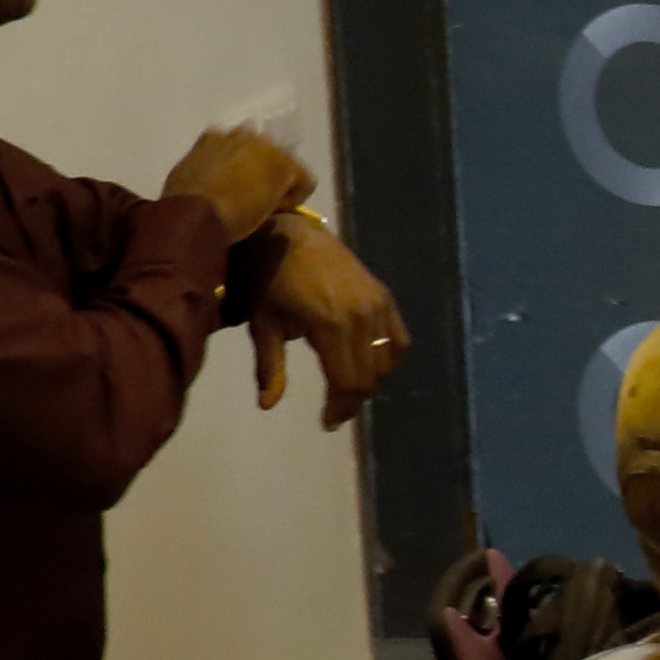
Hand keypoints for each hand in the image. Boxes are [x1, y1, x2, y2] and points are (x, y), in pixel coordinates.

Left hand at [166, 124, 314, 239]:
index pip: (305, 178)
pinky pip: (223, 144)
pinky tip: (215, 173)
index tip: (280, 210)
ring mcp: (234, 136)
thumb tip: (278, 196)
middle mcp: (263, 140)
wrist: (191, 215)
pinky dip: (223, 156)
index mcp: (285, 160)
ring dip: (246, 161)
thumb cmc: (237, 217)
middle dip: (270, 172)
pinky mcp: (207, 138)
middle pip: (277, 157)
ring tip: (233, 183)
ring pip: (250, 147)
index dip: (295, 197)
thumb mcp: (268, 213)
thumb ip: (280, 198)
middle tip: (257, 194)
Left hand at [244, 220, 406, 425]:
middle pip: (369, 376)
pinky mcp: (385, 297)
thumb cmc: (268, 280)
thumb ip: (270, 367)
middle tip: (336, 412)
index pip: (347, 381)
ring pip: (386, 360)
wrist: (290, 235)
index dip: (340, 408)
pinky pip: (397, 338)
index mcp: (330, 326)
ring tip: (348, 388)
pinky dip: (388, 357)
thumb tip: (267, 406)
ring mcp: (378, 305)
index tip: (328, 423)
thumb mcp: (262, 324)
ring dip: (370, 380)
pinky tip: (369, 363)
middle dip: (353, 400)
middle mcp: (362, 317)